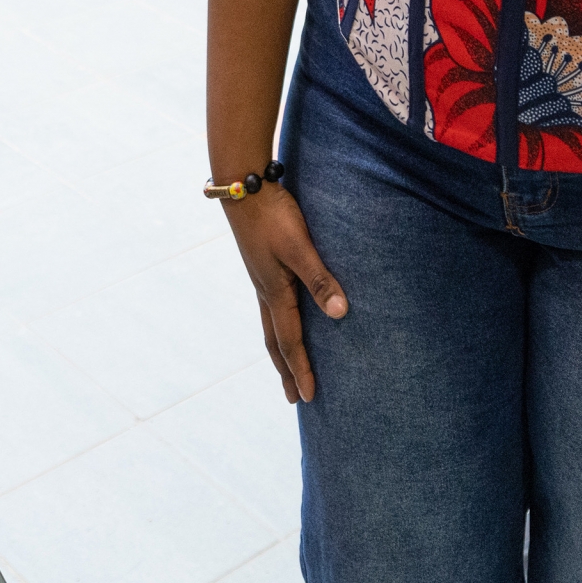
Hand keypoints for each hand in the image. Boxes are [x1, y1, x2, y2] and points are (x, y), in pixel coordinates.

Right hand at [225, 185, 347, 402]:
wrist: (242, 185)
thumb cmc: (273, 215)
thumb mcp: (300, 247)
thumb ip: (319, 278)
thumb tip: (339, 314)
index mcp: (273, 292)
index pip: (289, 341)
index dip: (301, 369)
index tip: (310, 397)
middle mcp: (264, 290)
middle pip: (274, 340)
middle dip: (286, 369)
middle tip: (294, 397)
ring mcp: (261, 277)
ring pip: (270, 324)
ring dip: (280, 349)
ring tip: (288, 366)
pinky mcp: (262, 264)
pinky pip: (271, 306)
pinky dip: (278, 325)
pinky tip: (286, 315)